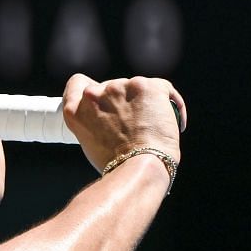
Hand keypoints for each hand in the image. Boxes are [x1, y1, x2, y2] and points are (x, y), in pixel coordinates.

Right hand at [60, 74, 186, 172]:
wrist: (140, 167)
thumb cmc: (118, 165)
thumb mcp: (91, 143)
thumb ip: (94, 122)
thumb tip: (110, 118)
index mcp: (76, 109)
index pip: (78, 83)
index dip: (91, 89)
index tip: (102, 101)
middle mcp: (95, 94)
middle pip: (111, 87)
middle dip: (123, 101)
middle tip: (133, 124)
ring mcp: (121, 87)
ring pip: (137, 88)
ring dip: (145, 102)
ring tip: (153, 128)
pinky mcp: (148, 86)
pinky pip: (163, 89)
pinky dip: (170, 105)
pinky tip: (174, 123)